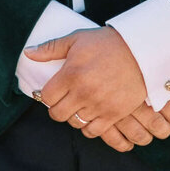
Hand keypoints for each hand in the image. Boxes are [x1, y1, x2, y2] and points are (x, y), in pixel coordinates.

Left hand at [29, 27, 169, 145]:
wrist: (141, 51)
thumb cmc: (107, 43)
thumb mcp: (77, 39)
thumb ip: (50, 48)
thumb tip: (28, 53)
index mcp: (71, 74)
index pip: (46, 97)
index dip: (47, 95)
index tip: (53, 92)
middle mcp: (83, 92)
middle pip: (57, 114)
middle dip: (57, 108)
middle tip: (64, 100)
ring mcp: (99, 105)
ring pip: (74, 123)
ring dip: (74, 116)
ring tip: (79, 105)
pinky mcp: (114, 113)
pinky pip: (93, 131)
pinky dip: (89, 127)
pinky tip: (91, 115)